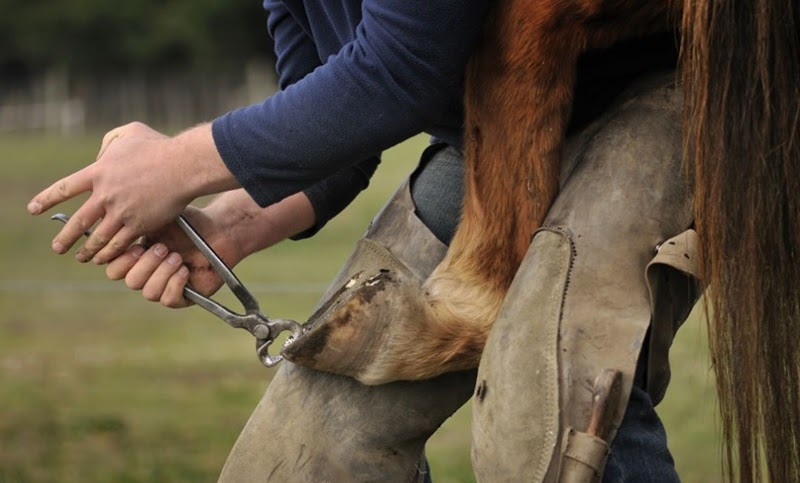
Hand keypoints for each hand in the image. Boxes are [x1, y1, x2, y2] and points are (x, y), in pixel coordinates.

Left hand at [28, 122, 236, 263]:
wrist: (183, 166)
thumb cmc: (159, 146)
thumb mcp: (129, 132)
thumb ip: (108, 144)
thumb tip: (100, 157)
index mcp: (99, 172)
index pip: (65, 189)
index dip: (47, 199)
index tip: (34, 209)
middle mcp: (106, 194)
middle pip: (78, 222)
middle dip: (65, 238)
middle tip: (57, 248)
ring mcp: (122, 212)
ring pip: (98, 238)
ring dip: (88, 251)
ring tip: (82, 258)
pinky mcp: (140, 224)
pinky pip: (121, 244)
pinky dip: (111, 253)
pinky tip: (106, 258)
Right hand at [105, 206, 239, 307]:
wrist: (217, 230)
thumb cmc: (188, 224)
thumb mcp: (156, 219)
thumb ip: (133, 226)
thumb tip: (112, 232)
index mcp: (136, 257)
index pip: (114, 268)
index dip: (121, 261)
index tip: (137, 246)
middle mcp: (148, 275)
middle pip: (131, 282)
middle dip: (146, 265)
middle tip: (163, 248)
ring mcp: (164, 287)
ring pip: (149, 292)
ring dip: (163, 272)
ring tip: (177, 257)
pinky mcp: (183, 297)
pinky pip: (168, 299)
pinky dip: (175, 283)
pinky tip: (185, 269)